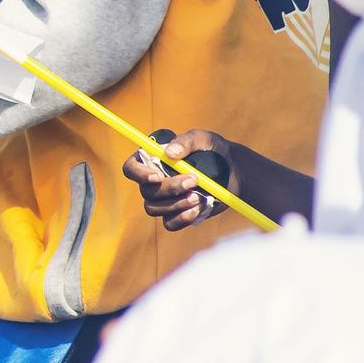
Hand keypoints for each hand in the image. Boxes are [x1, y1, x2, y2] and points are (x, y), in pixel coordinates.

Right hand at [121, 130, 237, 231]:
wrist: (233, 171)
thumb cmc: (212, 150)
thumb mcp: (202, 139)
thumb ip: (185, 142)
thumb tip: (170, 154)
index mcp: (150, 159)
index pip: (131, 168)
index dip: (139, 174)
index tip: (158, 176)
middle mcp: (152, 181)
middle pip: (145, 191)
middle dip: (169, 188)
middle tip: (193, 180)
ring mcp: (162, 200)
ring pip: (154, 208)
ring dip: (176, 204)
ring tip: (198, 196)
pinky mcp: (175, 214)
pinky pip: (169, 223)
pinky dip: (182, 218)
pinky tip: (198, 208)